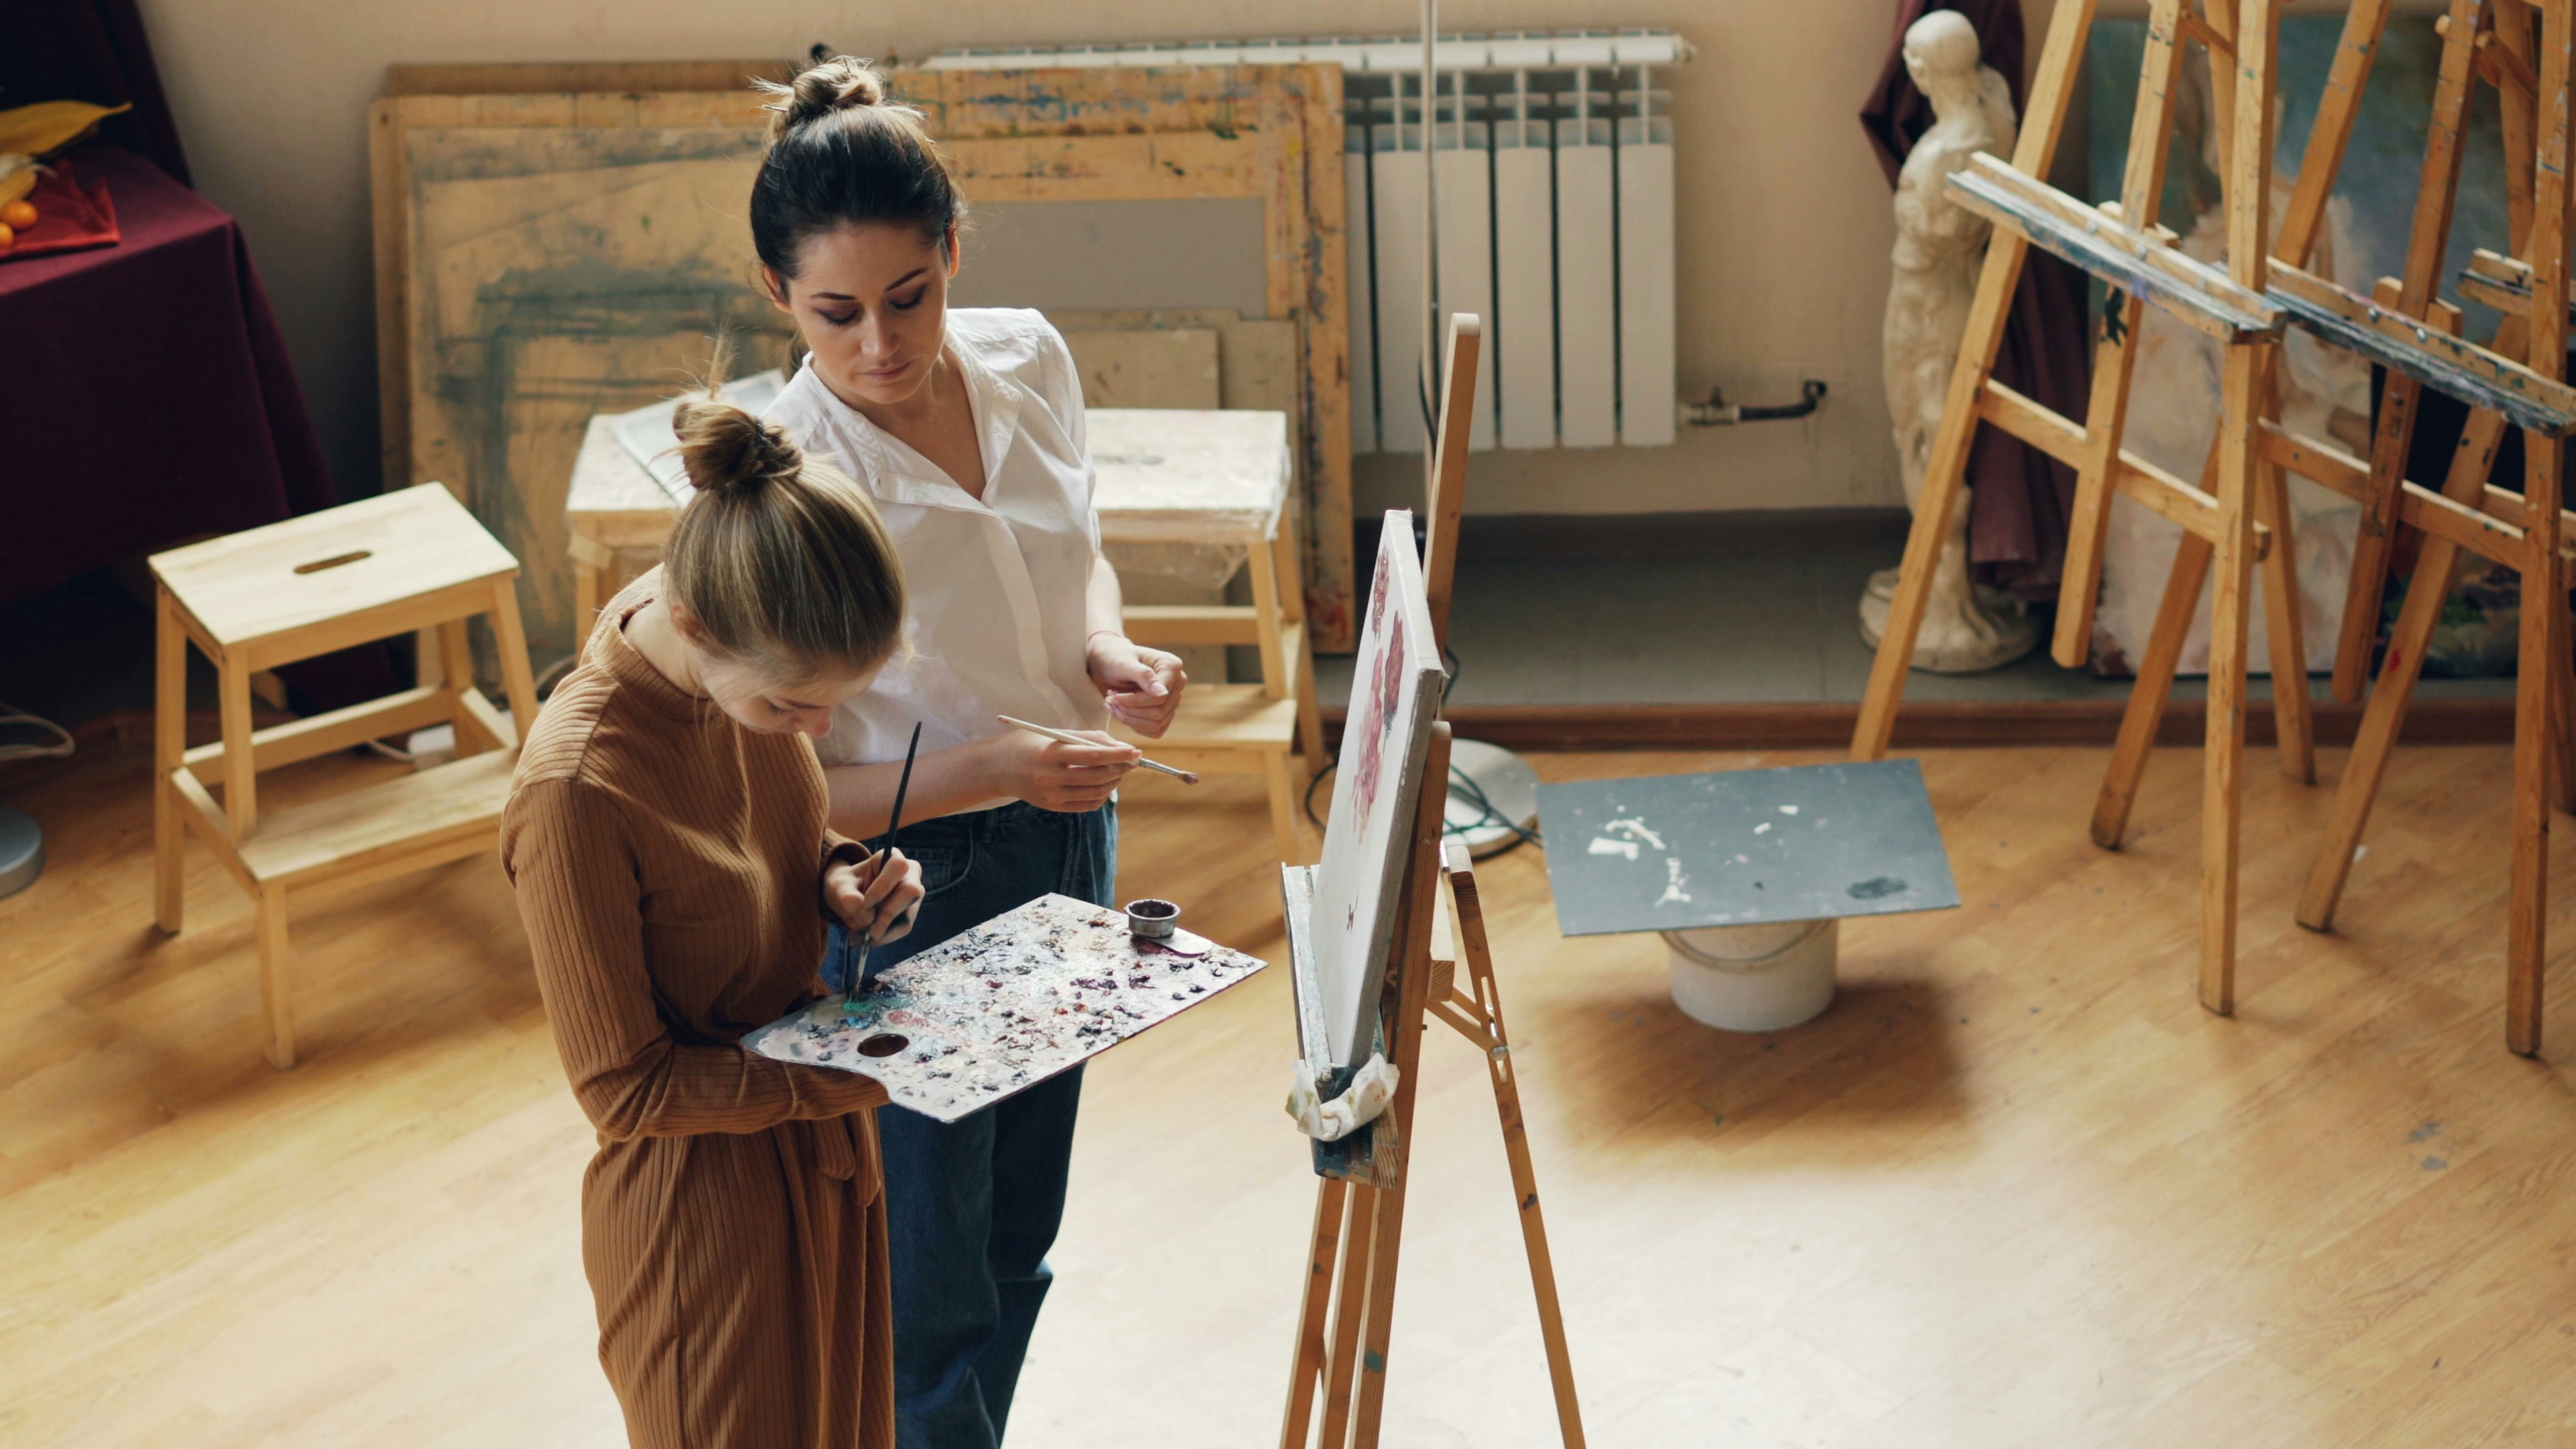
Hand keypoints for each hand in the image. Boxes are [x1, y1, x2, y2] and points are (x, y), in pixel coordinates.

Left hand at [824, 848, 925, 945]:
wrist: (846, 897)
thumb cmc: (845, 884)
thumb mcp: (838, 886)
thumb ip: (847, 896)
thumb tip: (866, 916)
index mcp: (892, 858)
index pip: (897, 867)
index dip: (884, 885)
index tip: (866, 903)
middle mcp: (909, 875)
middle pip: (910, 892)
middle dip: (889, 914)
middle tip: (870, 931)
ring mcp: (912, 897)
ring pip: (908, 915)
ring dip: (884, 931)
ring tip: (859, 937)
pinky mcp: (908, 914)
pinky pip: (902, 928)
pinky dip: (884, 937)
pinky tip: (865, 939)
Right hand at [987, 726, 1136, 812]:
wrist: (997, 767)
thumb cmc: (1029, 743)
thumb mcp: (1055, 733)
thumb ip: (1086, 738)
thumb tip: (1118, 744)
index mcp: (1051, 753)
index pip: (1092, 755)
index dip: (1118, 754)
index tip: (1135, 751)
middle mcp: (1050, 777)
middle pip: (1097, 776)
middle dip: (1120, 769)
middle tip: (1133, 761)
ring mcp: (1051, 795)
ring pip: (1095, 792)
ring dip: (1114, 782)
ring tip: (1120, 771)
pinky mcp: (1052, 806)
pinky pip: (1086, 805)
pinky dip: (1101, 795)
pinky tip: (1105, 785)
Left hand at [1086, 632, 1186, 738]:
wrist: (1108, 663)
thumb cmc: (1115, 658)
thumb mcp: (1125, 664)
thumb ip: (1144, 676)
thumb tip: (1163, 693)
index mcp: (1172, 666)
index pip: (1160, 696)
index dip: (1134, 701)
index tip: (1111, 696)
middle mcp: (1177, 683)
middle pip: (1159, 712)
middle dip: (1129, 710)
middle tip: (1109, 699)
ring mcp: (1173, 700)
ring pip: (1157, 723)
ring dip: (1130, 719)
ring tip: (1112, 705)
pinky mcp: (1165, 713)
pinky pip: (1156, 731)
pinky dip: (1136, 726)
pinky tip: (1121, 713)